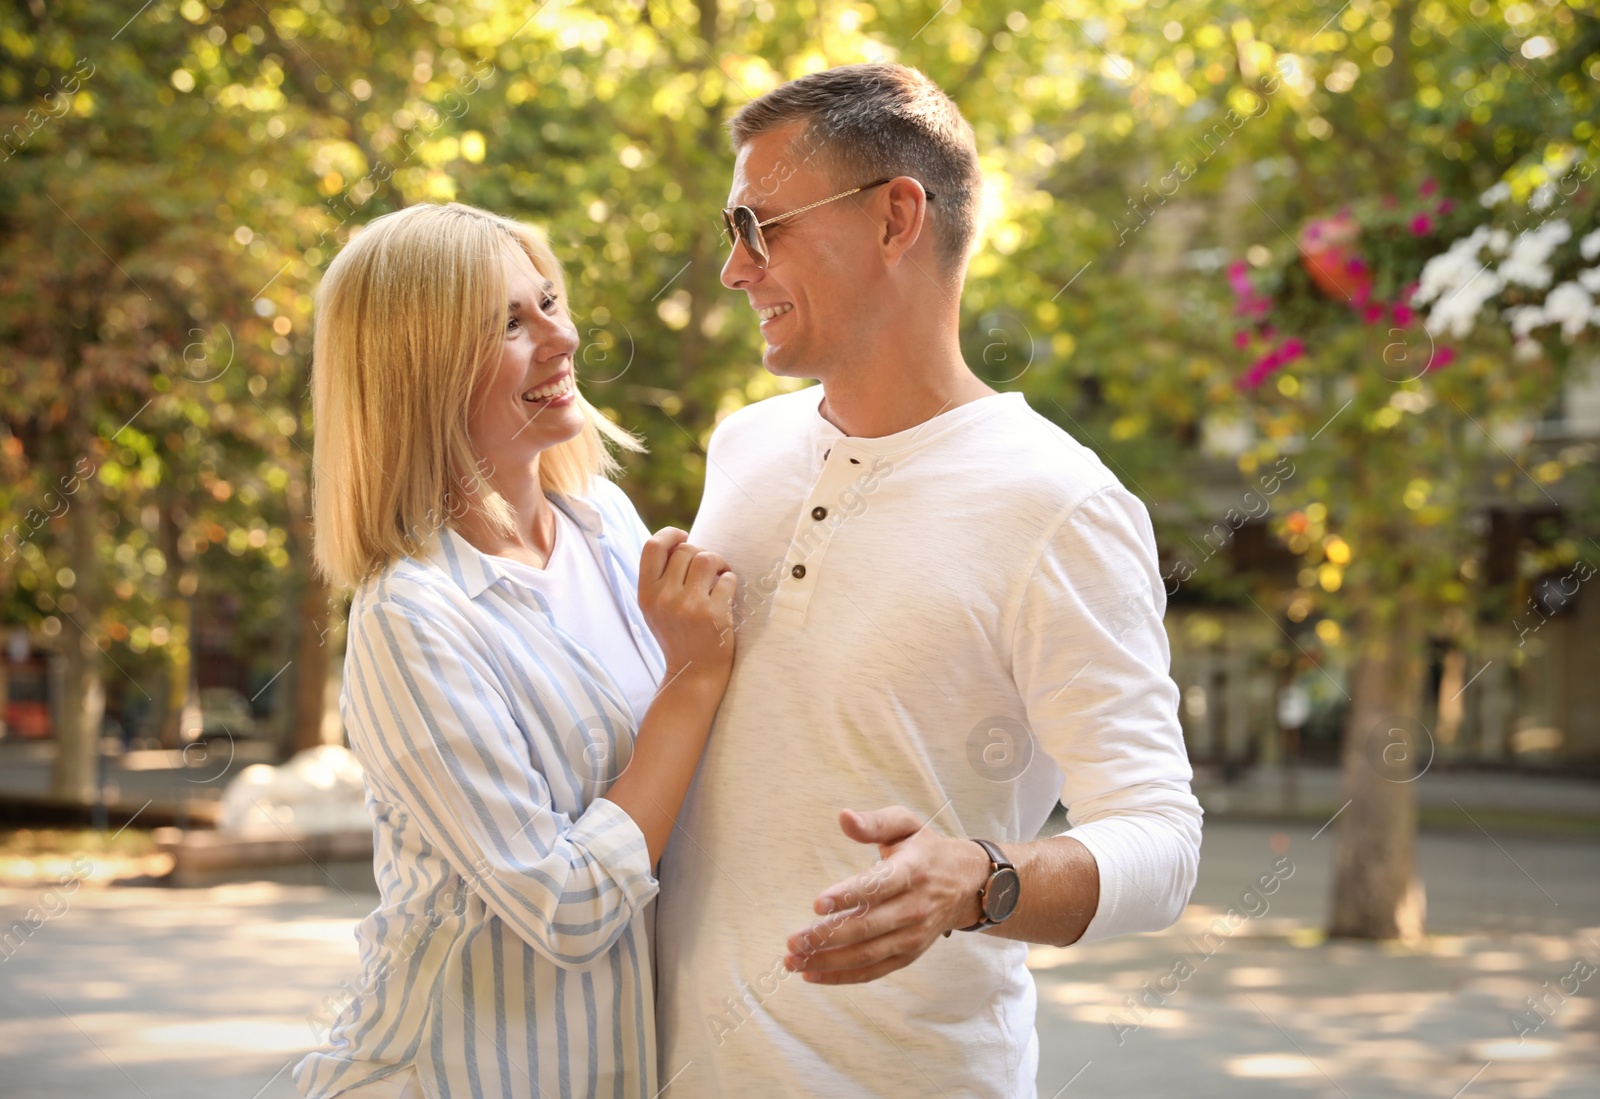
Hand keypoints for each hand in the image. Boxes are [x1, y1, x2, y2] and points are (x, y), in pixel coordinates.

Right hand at [638, 527, 736, 685]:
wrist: (694, 672)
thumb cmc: (677, 634)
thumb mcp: (655, 607)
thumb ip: (660, 577)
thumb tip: (679, 541)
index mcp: (646, 594)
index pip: (652, 547)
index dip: (670, 534)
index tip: (683, 536)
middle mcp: (664, 598)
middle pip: (685, 549)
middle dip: (701, 552)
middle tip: (708, 568)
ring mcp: (689, 606)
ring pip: (707, 558)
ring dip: (719, 562)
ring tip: (720, 575)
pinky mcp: (714, 614)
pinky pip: (728, 579)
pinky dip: (731, 581)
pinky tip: (727, 594)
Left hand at [782, 806, 991, 984]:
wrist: (965, 883)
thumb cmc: (925, 850)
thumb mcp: (906, 824)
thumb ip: (875, 822)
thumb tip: (844, 817)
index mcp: (912, 870)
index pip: (879, 886)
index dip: (849, 895)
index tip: (817, 903)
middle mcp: (914, 907)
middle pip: (868, 926)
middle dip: (828, 936)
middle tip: (793, 940)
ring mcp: (912, 935)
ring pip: (867, 954)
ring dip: (828, 961)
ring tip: (794, 959)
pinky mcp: (908, 954)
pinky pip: (873, 971)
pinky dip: (842, 976)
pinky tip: (813, 973)